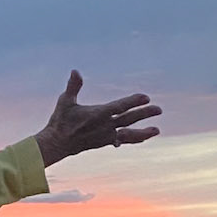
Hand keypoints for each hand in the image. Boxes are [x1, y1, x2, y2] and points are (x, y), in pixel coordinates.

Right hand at [36, 70, 160, 166]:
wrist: (56, 144)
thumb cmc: (60, 121)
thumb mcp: (65, 101)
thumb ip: (73, 86)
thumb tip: (75, 71)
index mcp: (97, 115)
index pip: (119, 107)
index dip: (133, 102)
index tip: (146, 97)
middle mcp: (104, 127)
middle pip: (129, 119)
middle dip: (145, 114)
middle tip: (159, 109)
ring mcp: (105, 136)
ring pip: (128, 135)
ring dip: (143, 133)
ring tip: (156, 131)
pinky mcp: (103, 143)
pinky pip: (121, 141)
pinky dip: (130, 139)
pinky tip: (140, 138)